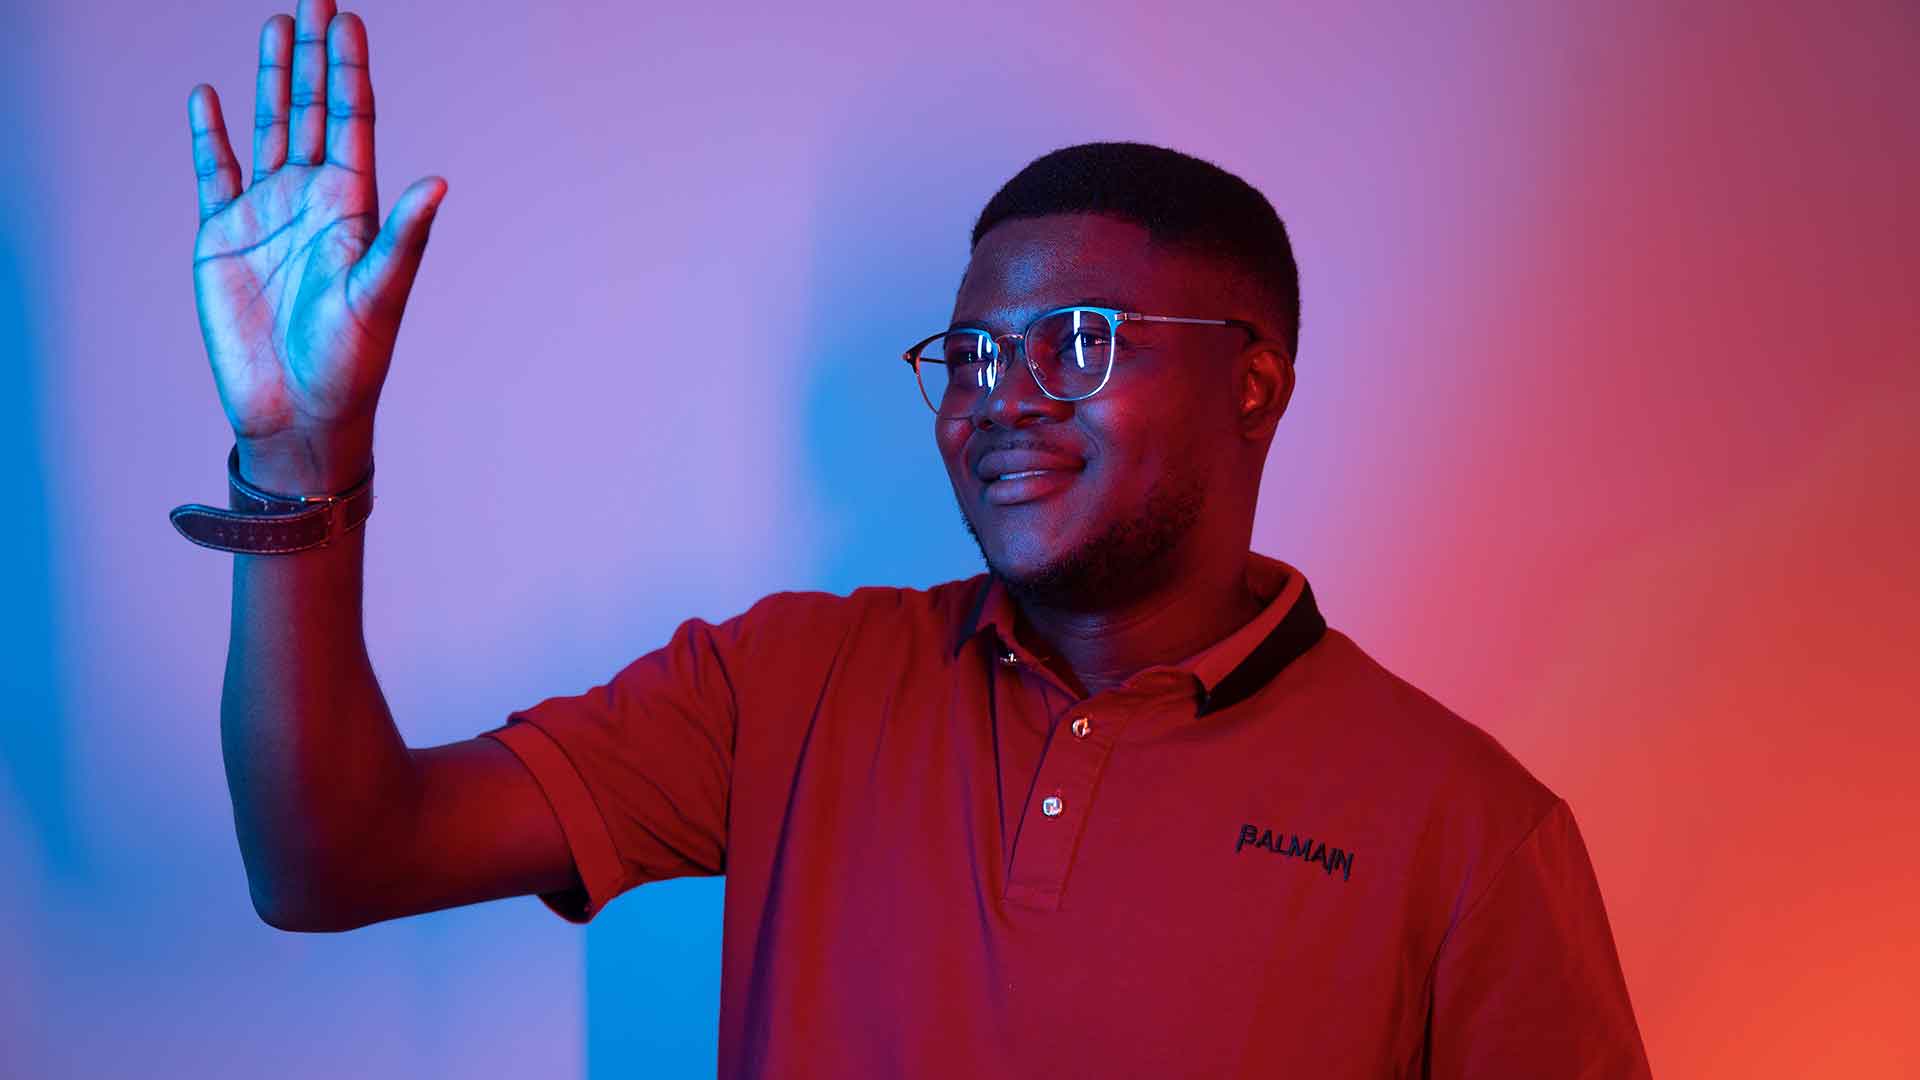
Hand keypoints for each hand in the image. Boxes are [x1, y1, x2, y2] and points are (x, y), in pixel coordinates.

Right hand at [187, 0, 444, 489]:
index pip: (352, 121)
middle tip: (315, 0)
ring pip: (269, 130)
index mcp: (354, 206)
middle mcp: (312, 200)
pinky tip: (210, 97)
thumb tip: (438, 185)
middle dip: (313, 58)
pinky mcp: (223, 236)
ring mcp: (266, 214)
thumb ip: (403, 238)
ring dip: (271, 81)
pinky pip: (215, 172)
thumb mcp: (381, 296)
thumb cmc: (350, 363)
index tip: (347, 19)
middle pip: (311, 111)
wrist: (296, 411)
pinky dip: (211, 135)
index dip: (349, 70)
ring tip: (276, 28)